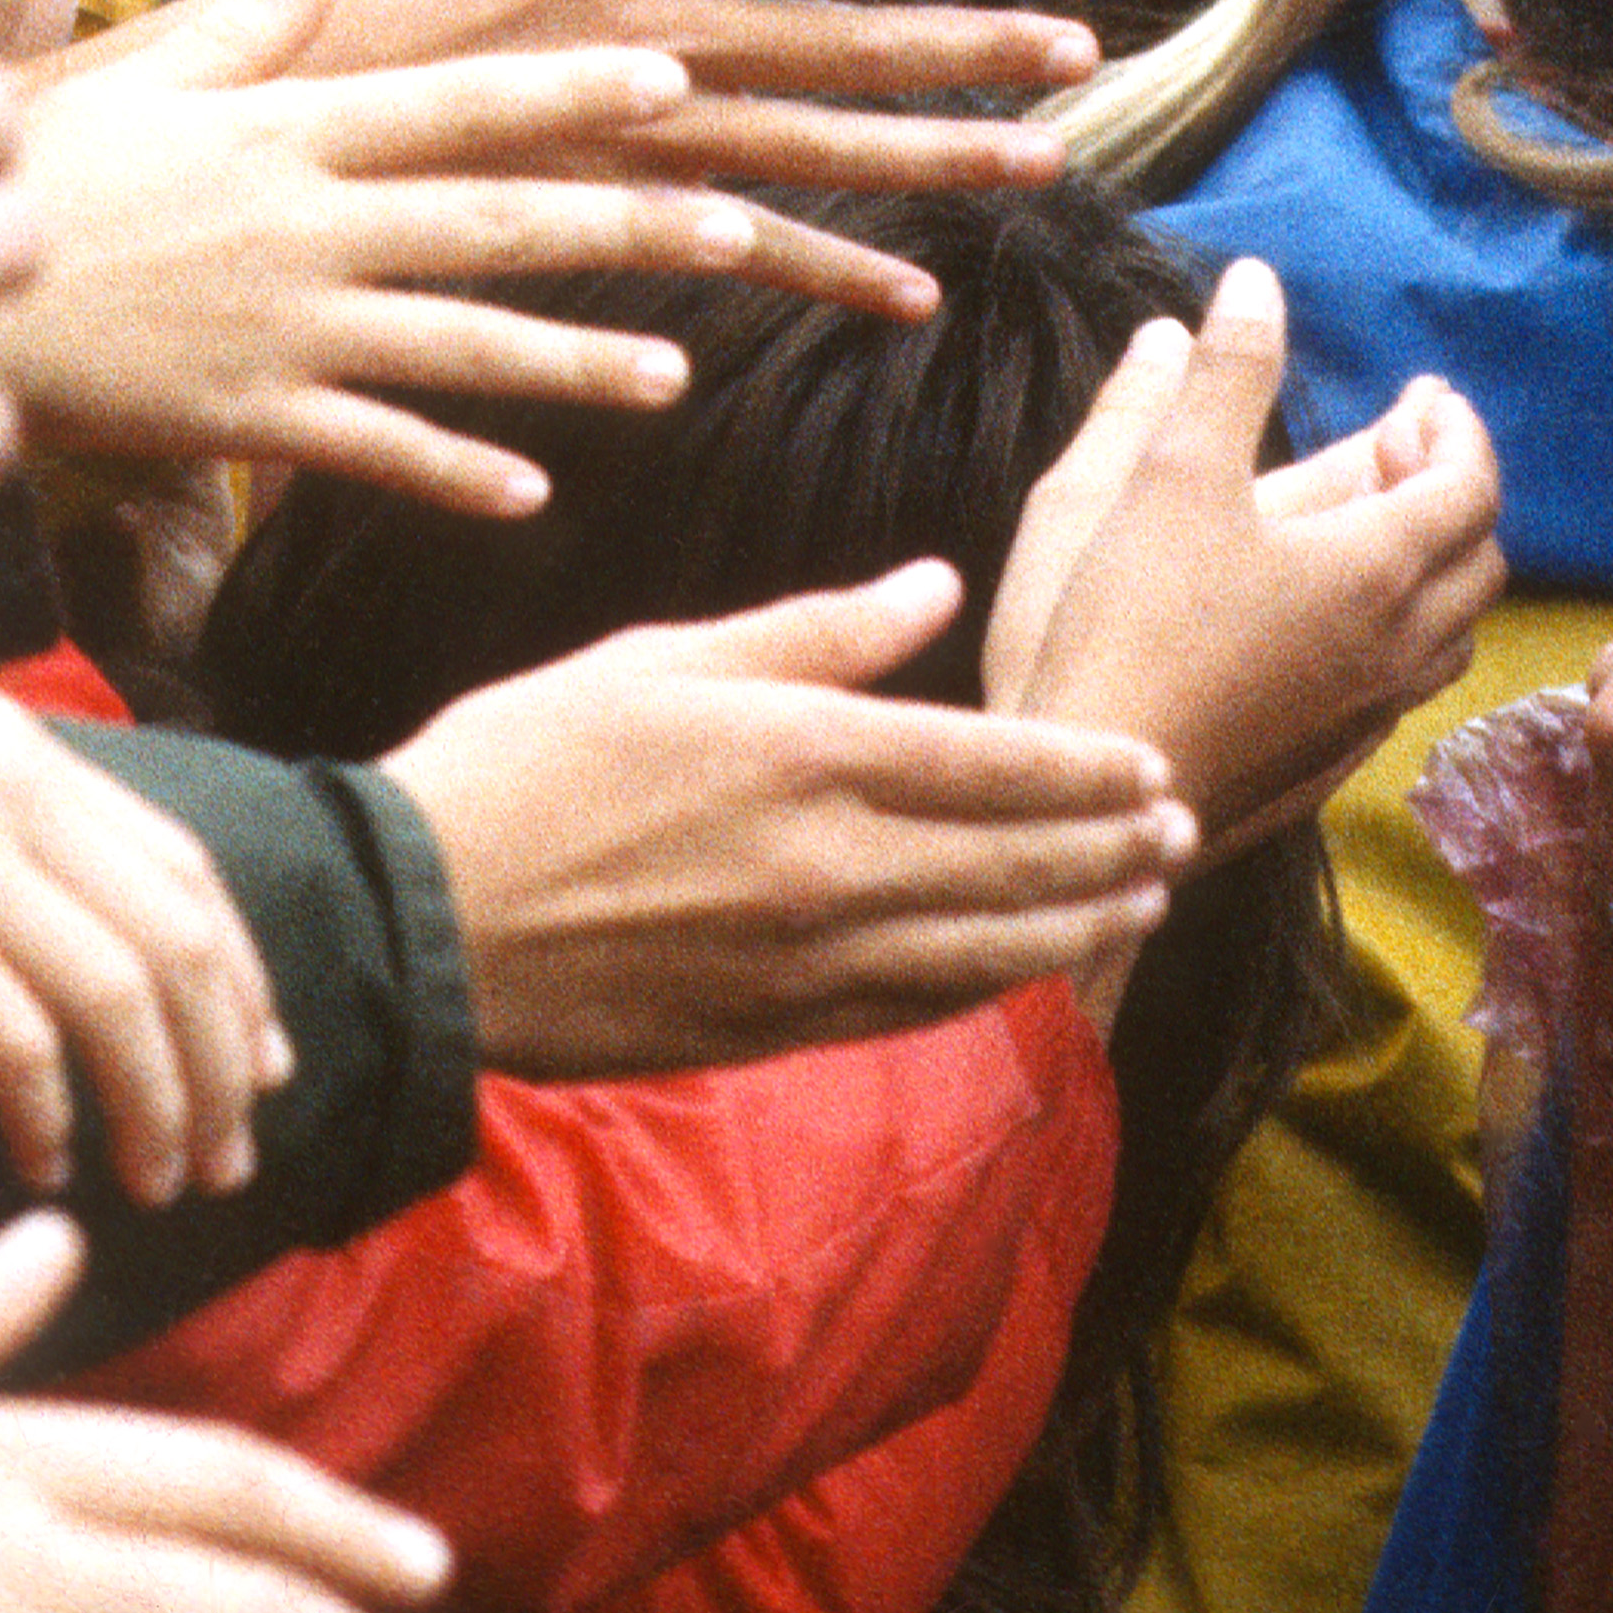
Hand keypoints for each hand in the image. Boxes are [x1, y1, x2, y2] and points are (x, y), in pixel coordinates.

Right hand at [0, 13, 781, 513]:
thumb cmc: (36, 177)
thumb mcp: (146, 80)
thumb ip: (255, 27)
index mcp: (287, 130)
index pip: (457, 103)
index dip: (570, 91)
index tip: (671, 78)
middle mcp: (305, 224)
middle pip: (491, 222)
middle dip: (622, 225)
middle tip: (738, 227)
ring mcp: (283, 328)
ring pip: (460, 345)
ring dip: (574, 362)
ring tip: (672, 374)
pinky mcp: (246, 418)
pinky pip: (373, 449)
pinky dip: (453, 471)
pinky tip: (531, 492)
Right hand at [0, 621, 279, 1202]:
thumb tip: (12, 913)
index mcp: (16, 742)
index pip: (186, 867)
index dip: (242, 975)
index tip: (260, 1062)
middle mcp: (15, 781)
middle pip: (185, 940)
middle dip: (224, 1063)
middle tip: (230, 1161)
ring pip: (126, 996)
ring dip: (159, 1106)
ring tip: (158, 1187)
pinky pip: (18, 1038)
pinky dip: (50, 1115)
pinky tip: (41, 1165)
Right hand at [380, 563, 1189, 1073]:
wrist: (432, 921)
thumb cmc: (528, 762)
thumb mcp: (662, 659)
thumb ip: (814, 631)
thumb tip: (935, 587)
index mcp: (803, 752)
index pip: (992, 762)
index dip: (1085, 768)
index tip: (1151, 763)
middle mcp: (830, 865)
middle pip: (1016, 859)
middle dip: (1110, 845)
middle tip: (1180, 826)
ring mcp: (809, 958)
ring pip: (989, 946)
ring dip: (1080, 920)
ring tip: (1143, 897)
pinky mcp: (778, 1026)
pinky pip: (920, 1007)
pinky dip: (993, 984)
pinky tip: (1029, 966)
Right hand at [985, 265, 1505, 858]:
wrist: (1101, 786)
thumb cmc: (1131, 623)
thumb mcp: (1165, 473)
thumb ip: (1221, 373)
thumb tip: (1254, 282)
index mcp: (1377, 565)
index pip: (1472, 486)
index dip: (1458, 432)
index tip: (1424, 397)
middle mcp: (1397, 643)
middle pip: (1479, 557)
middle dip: (1454, 488)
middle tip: (1399, 448)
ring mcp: (1370, 710)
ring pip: (1450, 630)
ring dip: (1436, 565)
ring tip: (1378, 527)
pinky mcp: (1331, 757)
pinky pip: (1406, 682)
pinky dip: (1402, 628)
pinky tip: (1334, 621)